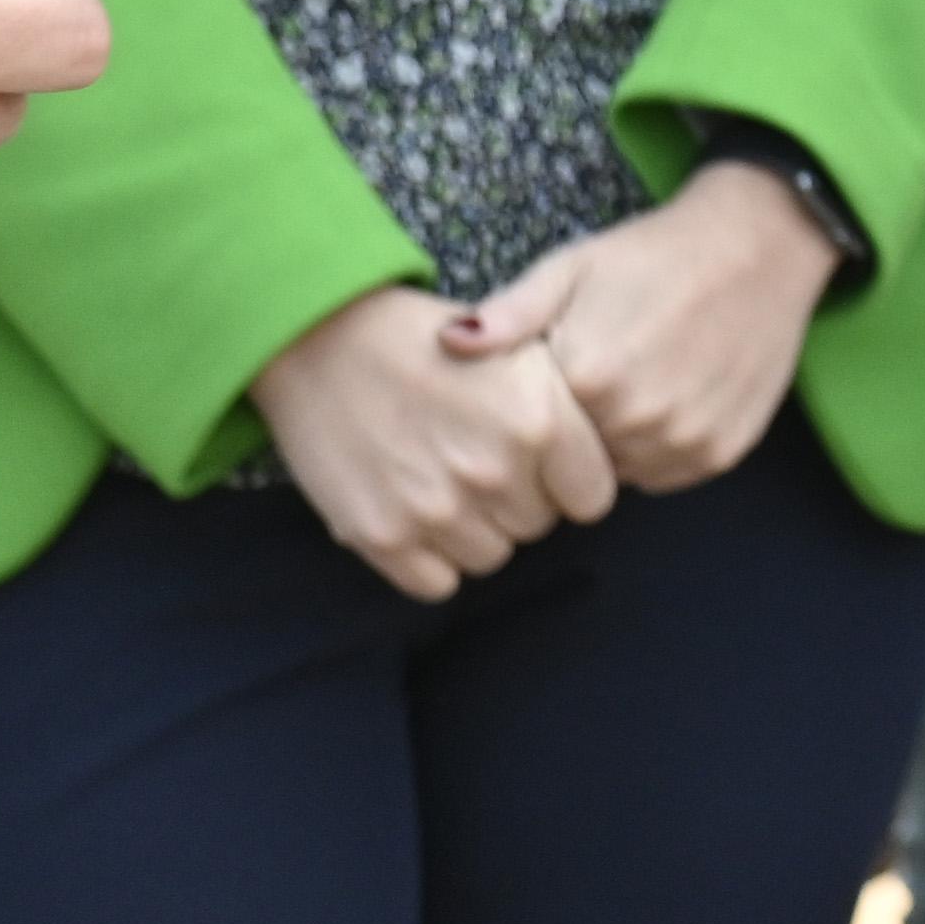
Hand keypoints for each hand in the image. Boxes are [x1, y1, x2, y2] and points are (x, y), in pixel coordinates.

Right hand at [255, 281, 616, 597]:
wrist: (322, 340)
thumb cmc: (427, 342)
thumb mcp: (518, 349)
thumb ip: (568, 407)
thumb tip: (602, 464)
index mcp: (540, 417)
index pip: (593, 498)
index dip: (570, 481)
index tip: (544, 461)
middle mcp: (495, 469)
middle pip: (539, 526)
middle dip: (520, 499)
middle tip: (480, 457)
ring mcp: (437, 509)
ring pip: (491, 556)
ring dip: (476, 529)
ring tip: (445, 477)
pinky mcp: (382, 537)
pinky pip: (438, 583)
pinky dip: (431, 558)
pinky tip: (417, 509)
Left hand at [445, 162, 845, 494]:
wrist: (762, 247)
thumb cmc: (655, 255)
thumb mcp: (572, 267)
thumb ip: (510, 313)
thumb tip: (446, 342)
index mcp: (590, 376)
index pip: (530, 428)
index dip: (537, 403)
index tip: (553, 372)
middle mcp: (638, 419)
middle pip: (575, 454)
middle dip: (574, 426)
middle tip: (596, 375)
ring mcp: (684, 441)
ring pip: (620, 471)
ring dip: (616, 441)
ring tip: (632, 384)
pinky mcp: (721, 453)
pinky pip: (666, 472)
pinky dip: (658, 447)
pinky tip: (668, 397)